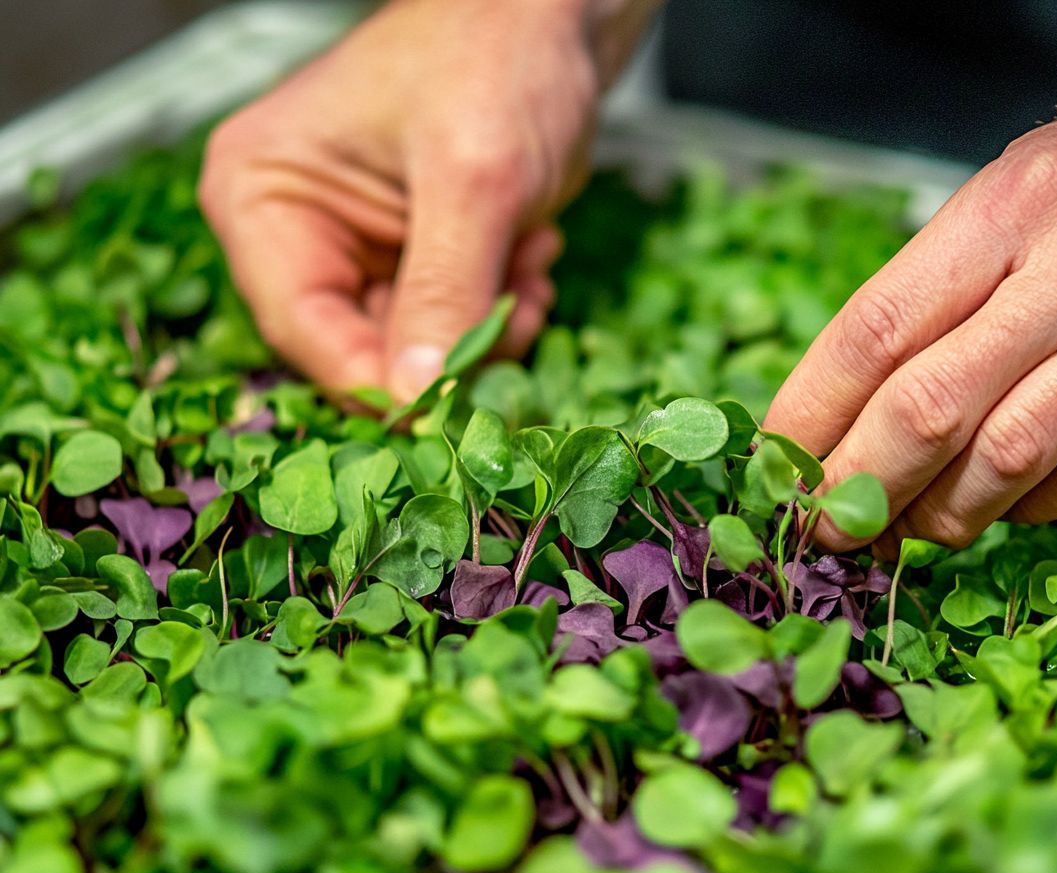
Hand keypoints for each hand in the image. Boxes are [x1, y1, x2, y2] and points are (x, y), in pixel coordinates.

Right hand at [200, 0, 654, 401]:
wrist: (553, 19)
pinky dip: (499, 313)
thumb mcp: (472, 177)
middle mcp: (296, 232)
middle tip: (517, 313)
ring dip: (485, 328)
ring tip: (529, 262)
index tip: (447, 409)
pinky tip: (532, 258)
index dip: (375, 381)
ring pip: (414, 350)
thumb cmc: (496, 59)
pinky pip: (449, 328)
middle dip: (447, 347)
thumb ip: (444, 288)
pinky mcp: (412, 261)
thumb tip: (418, 396)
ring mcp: (358, 250)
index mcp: (263, 195)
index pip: (300, 326)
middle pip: (358, 349)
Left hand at [765, 66, 1056, 557]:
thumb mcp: (1009, 190)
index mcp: (1010, 210)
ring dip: (936, 515)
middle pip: (931, 410)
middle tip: (818, 523)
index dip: (810, 411)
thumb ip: (933, 285)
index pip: (876, 330)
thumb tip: (845, 401)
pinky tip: (1002, 504)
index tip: (774, 461)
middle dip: (856, 484)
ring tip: (898, 527)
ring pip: (1009, 463)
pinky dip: (1031, 509)